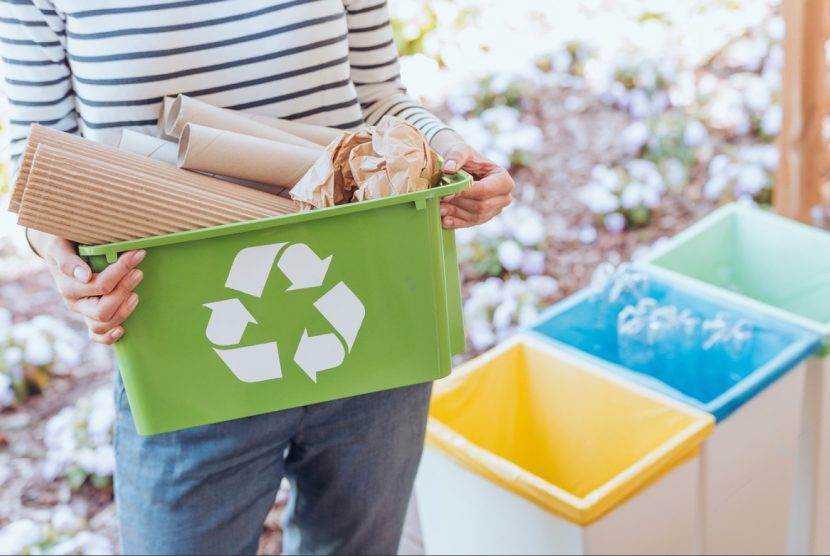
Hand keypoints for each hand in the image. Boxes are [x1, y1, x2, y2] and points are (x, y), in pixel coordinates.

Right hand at [30, 230, 144, 343]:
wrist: (58, 249)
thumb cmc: (63, 244)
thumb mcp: (60, 246)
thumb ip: (68, 260)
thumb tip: (84, 276)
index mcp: (68, 286)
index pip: (100, 285)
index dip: (121, 270)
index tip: (137, 254)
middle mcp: (74, 303)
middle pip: (103, 310)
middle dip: (124, 291)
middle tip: (138, 273)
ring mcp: (83, 313)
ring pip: (102, 325)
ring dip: (123, 311)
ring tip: (135, 294)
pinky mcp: (90, 318)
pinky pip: (97, 336)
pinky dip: (109, 337)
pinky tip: (122, 330)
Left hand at [432, 130, 513, 228]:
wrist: (462, 166)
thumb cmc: (464, 156)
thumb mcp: (461, 150)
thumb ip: (455, 157)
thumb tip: (448, 168)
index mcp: (503, 180)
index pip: (485, 191)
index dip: (465, 193)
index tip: (446, 193)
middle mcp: (504, 197)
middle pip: (481, 206)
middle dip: (459, 204)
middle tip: (439, 201)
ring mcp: (495, 209)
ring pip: (475, 217)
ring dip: (456, 214)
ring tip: (438, 209)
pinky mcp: (484, 217)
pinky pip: (471, 223)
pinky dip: (457, 223)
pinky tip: (444, 220)